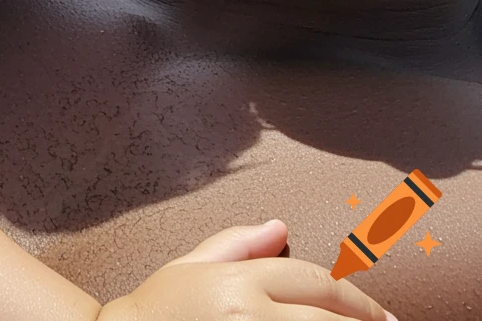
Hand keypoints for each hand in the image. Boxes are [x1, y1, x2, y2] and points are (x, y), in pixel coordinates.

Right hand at [99, 221, 396, 320]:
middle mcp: (250, 314)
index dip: (358, 298)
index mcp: (239, 281)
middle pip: (329, 314)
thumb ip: (239, 243)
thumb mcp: (191, 265)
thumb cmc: (155, 309)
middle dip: (366, 320)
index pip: (316, 281)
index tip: (382, 314)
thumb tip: (279, 226)